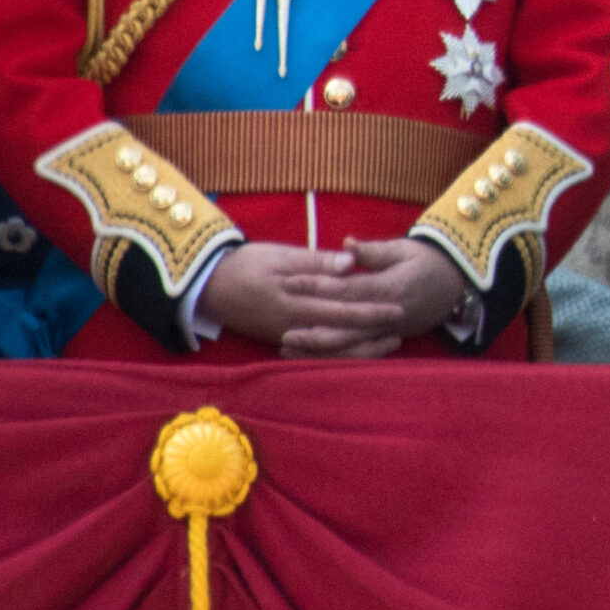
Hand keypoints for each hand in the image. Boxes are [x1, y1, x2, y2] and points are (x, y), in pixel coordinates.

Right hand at [197, 242, 398, 350]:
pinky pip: (315, 353)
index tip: (398, 308)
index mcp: (295, 302)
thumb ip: (317, 262)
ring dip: (360, 348)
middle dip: (372, 334)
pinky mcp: (280, 340)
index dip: (371, 310)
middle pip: (340, 336)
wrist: (207, 286)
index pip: (341, 310)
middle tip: (402, 329)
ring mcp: (286, 336)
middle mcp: (293, 326)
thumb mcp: (281, 256)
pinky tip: (358, 350)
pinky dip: (338, 354)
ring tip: (388, 342)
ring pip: (330, 351)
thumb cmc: (246, 264)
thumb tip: (350, 263)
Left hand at [274, 237, 468, 358]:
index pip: (345, 289)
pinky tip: (312, 355)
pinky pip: (358, 351)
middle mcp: (387, 314)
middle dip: (311, 329)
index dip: (315, 286)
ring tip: (289, 347)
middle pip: (343, 326)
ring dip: (318, 348)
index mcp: (389, 288)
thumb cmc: (430, 261)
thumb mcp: (405, 249)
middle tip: (281, 330)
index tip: (289, 282)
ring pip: (348, 344)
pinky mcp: (389, 337)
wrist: (459, 284)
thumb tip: (345, 244)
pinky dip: (334, 354)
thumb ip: (373, 251)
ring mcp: (388, 329)